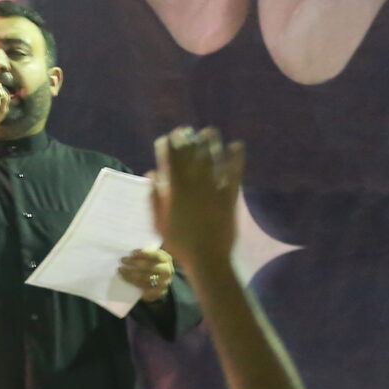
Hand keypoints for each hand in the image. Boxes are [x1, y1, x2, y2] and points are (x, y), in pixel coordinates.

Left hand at [118, 247, 177, 303]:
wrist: (159, 282)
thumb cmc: (152, 265)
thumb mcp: (152, 258)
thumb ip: (145, 254)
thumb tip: (129, 251)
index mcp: (166, 259)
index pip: (156, 255)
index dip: (144, 254)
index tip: (132, 252)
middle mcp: (167, 271)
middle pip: (150, 266)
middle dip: (135, 263)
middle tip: (122, 260)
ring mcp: (164, 282)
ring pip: (145, 278)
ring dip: (131, 274)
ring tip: (120, 270)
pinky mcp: (158, 292)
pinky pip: (144, 288)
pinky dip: (134, 284)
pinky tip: (125, 280)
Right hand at [150, 127, 240, 269]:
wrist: (206, 259)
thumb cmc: (178, 243)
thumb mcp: (158, 221)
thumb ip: (154, 197)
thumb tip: (152, 174)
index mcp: (175, 190)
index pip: (170, 161)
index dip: (169, 146)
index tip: (168, 136)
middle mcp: (194, 185)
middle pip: (191, 156)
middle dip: (188, 140)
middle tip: (187, 130)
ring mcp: (213, 189)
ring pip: (212, 160)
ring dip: (211, 143)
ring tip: (209, 131)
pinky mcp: (230, 196)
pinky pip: (234, 173)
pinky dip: (236, 159)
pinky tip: (237, 146)